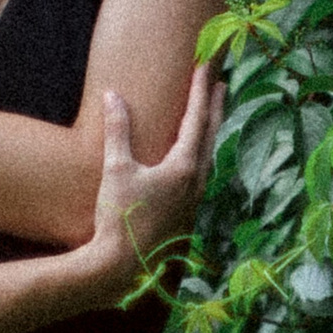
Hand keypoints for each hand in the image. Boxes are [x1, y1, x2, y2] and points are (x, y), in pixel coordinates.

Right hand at [89, 62, 223, 295]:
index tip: (205, 66)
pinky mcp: (184, 215)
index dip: (199, 90)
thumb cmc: (119, 218)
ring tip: (209, 115)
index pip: (196, 118)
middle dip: (215, 106)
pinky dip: (200, 156)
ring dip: (209, 132)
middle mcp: (196, 182)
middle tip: (220, 82)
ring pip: (208, 156)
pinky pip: (199, 176)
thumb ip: (117, 130)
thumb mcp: (115, 170)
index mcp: (184, 167)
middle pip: (211, 134)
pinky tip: (191, 160)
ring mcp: (192, 201)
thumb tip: (112, 95)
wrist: (121, 267)